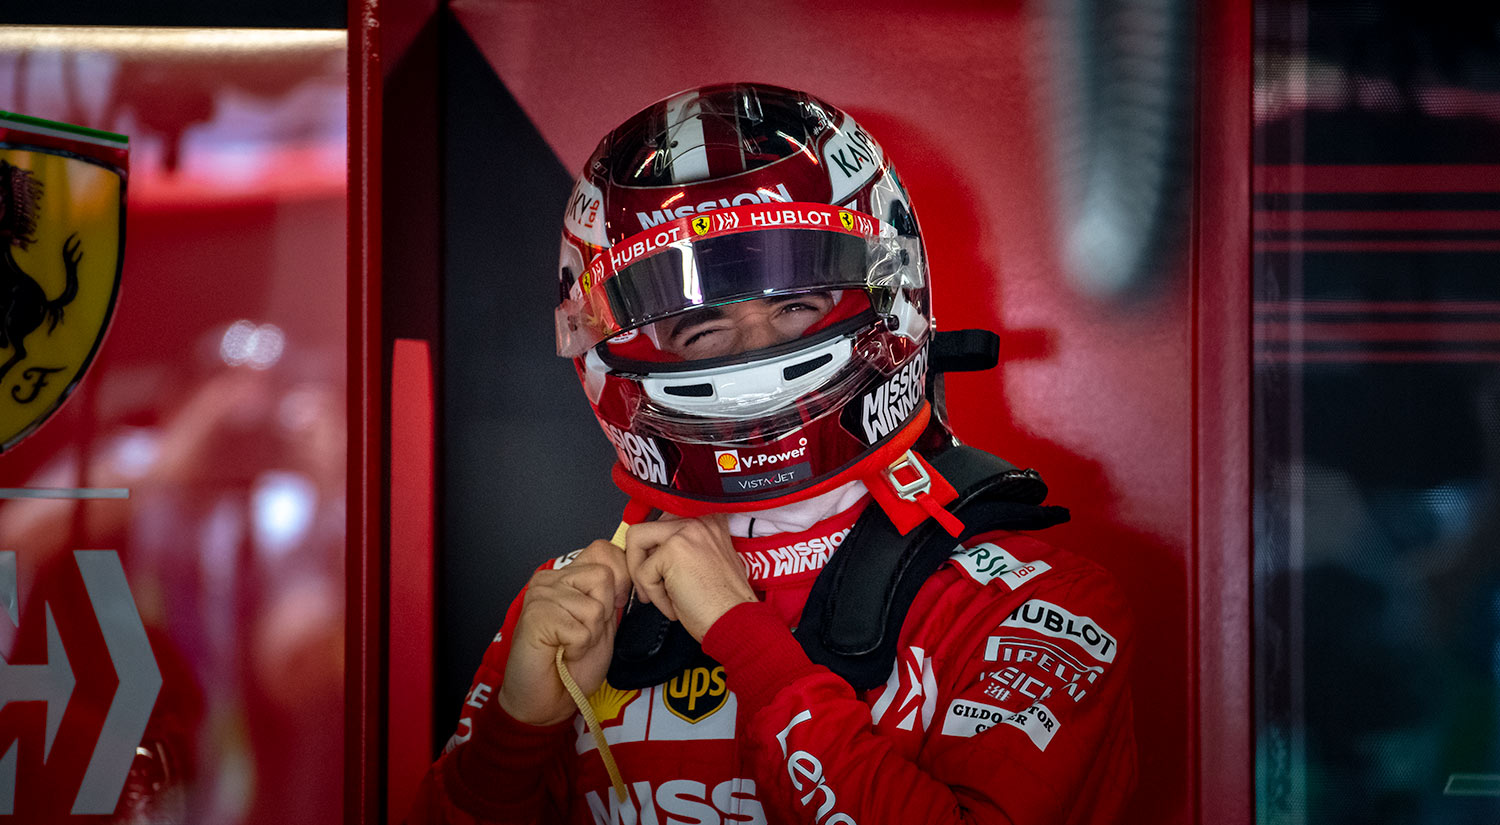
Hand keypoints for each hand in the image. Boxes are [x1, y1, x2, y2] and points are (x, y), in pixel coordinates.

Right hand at [497, 540, 631, 725]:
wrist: (547, 700)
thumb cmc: (574, 664)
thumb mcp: (603, 621)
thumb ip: (612, 592)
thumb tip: (630, 565)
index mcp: (567, 576)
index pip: (604, 550)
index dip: (620, 579)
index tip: (612, 607)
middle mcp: (550, 579)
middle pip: (603, 577)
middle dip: (603, 614)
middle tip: (582, 634)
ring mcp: (539, 595)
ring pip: (594, 607)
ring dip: (590, 635)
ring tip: (570, 645)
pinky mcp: (535, 616)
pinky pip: (580, 630)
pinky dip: (578, 648)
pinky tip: (562, 653)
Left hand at [625, 514, 756, 641]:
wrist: (736, 620)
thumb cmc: (723, 602)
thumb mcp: (707, 561)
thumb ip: (681, 548)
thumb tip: (650, 552)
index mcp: (707, 519)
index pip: (662, 520)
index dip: (652, 548)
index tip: (653, 567)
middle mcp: (698, 519)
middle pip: (645, 527)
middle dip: (639, 561)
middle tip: (649, 587)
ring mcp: (685, 531)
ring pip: (636, 540)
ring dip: (641, 575)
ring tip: (659, 596)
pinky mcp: (674, 550)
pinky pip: (643, 573)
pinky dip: (655, 597)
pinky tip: (674, 606)